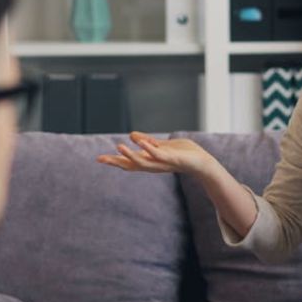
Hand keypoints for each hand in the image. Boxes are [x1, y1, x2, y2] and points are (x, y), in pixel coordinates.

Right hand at [97, 131, 217, 177]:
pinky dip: (149, 148)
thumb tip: (132, 135)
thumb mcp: (162, 145)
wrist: (202, 162)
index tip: (99, 159)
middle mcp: (153, 165)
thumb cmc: (183, 154)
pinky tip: (141, 142)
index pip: (129, 162)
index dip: (115, 160)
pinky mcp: (172, 159)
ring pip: (142, 162)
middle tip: (100, 159)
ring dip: (130, 155)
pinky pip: (158, 154)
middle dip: (116, 162)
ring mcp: (162, 163)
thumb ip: (147, 141)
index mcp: (150, 161)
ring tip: (118, 146)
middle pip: (131, 165)